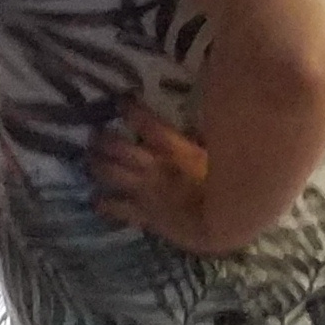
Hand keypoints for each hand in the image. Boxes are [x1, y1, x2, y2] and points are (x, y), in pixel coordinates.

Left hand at [91, 103, 216, 249]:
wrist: (226, 224)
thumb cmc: (234, 187)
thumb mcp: (221, 157)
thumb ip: (206, 141)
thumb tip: (198, 128)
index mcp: (174, 150)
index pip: (147, 123)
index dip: (132, 110)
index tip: (121, 101)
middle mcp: (153, 167)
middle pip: (117, 147)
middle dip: (103, 139)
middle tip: (95, 134)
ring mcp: (144, 191)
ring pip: (110, 173)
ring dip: (97, 166)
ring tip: (90, 160)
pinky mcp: (143, 215)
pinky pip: (117, 209)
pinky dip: (105, 204)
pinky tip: (96, 201)